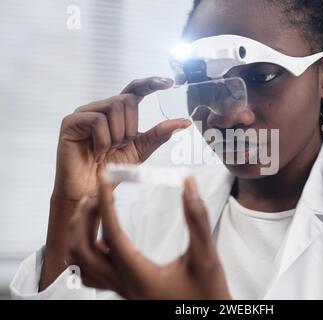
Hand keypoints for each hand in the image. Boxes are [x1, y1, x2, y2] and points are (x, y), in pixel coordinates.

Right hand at [40, 77, 190, 290]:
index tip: (169, 83)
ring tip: (108, 150)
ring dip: (118, 134)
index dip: (151, 83)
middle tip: (120, 146)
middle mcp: (101, 108)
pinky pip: (97, 120)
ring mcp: (84, 113)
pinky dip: (103, 140)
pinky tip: (97, 152)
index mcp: (117, 113)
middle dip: (131, 127)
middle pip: (127, 100)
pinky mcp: (71, 122)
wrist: (91, 190)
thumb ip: (160, 134)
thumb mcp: (141, 150)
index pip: (135, 90)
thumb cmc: (113, 169)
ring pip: (114, 107)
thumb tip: (184, 122)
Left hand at [68, 176, 231, 299]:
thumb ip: (197, 219)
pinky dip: (84, 251)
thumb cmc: (207, 293)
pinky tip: (97, 236)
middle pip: (83, 251)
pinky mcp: (124, 289)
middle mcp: (124, 285)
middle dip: (84, 218)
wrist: (207, 318)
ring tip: (92, 210)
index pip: (112, 235)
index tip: (104, 179)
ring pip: (81, 264)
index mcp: (140, 276)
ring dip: (79, 234)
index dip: (105, 203)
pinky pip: (91, 273)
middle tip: (96, 194)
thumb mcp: (206, 256)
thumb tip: (188, 185)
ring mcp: (121, 289)